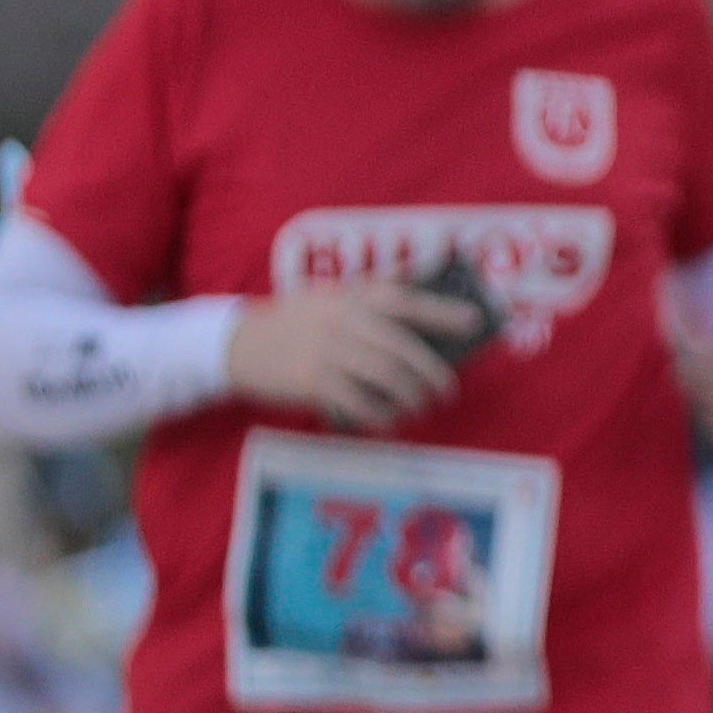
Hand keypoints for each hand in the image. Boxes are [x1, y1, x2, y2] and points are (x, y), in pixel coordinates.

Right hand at [220, 272, 483, 429]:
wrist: (237, 343)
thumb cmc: (297, 321)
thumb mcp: (329, 295)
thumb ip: (373, 292)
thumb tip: (425, 292)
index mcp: (349, 296)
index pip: (404, 300)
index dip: (442, 311)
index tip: (475, 321)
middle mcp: (341, 320)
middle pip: (401, 348)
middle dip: (432, 373)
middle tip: (446, 390)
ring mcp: (327, 351)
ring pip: (385, 377)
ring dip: (412, 396)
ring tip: (422, 406)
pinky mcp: (313, 381)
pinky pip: (360, 402)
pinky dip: (382, 414)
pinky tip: (391, 420)